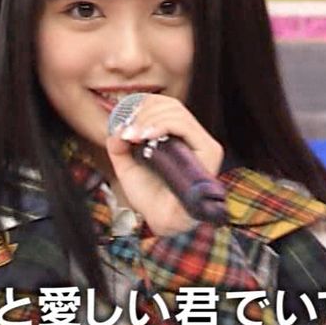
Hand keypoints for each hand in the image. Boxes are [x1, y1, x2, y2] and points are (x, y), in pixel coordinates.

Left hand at [105, 94, 223, 236]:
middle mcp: (193, 137)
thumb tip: (115, 130)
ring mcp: (203, 143)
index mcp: (178, 137)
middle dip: (144, 112)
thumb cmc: (149, 197)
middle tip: (126, 129)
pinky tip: (145, 135)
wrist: (162, 221)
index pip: (165, 106)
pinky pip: (185, 126)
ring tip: (132, 134)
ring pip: (177, 113)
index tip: (125, 116)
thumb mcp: (127, 167)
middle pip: (171, 106)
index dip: (145, 104)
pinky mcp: (210, 150)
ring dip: (149, 118)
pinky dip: (161, 125)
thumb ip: (119, 147)